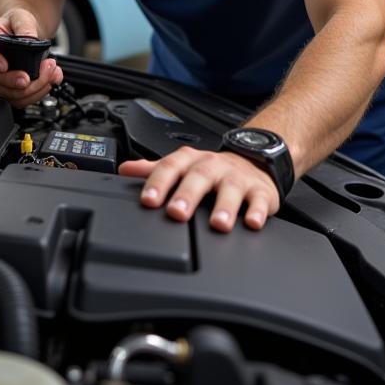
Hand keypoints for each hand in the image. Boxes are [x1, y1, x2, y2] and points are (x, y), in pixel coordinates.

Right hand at [0, 8, 62, 108]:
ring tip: (49, 74)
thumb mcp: (20, 17)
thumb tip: (29, 37)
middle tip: (32, 76)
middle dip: (13, 81)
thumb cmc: (16, 25)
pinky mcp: (6, 90)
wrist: (23, 35)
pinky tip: (48, 82)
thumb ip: (24, 25)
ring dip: (30, 89)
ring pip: (6, 93)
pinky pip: (18, 100)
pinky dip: (36, 94)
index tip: (5, 65)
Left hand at [118, 147, 279, 231]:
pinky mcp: (260, 191)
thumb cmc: (211, 170)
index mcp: (190, 161)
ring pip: (231, 189)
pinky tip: (252, 222)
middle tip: (177, 213)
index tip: (148, 200)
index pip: (171, 167)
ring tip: (218, 224)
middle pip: (199, 177)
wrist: (252, 162)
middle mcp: (213, 167)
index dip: (158, 183)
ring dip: (224, 206)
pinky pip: (260, 200)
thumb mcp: (181, 165)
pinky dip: (257, 211)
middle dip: (188, 195)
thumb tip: (124, 169)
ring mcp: (237, 178)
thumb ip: (153, 170)